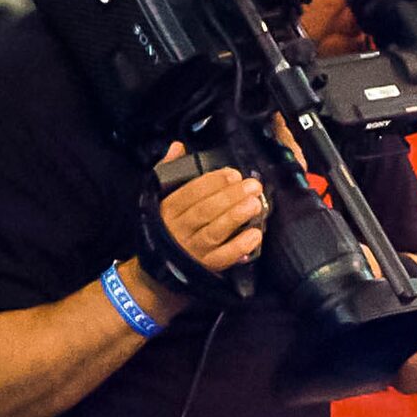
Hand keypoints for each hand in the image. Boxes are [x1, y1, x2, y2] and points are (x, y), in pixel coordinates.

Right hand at [155, 140, 266, 275]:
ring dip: (237, 217)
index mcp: (168, 210)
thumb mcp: (161, 197)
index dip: (213, 182)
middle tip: (252, 186)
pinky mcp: (206, 267)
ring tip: (256, 204)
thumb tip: (178, 146)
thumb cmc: (167, 227)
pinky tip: (255, 234)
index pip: (191, 192)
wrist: (160, 270)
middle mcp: (179, 230)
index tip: (233, 174)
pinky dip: (240, 246)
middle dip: (231, 197)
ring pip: (215, 232)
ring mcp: (193, 250)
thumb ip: (170, 171)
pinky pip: (224, 257)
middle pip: (206, 211)